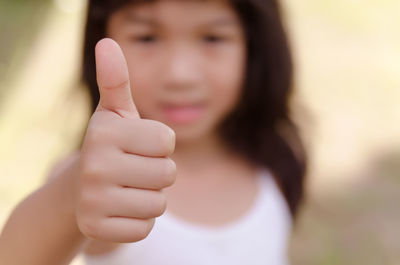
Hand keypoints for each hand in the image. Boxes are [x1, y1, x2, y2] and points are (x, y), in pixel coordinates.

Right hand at [75, 38, 175, 242]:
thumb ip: (116, 81)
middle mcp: (94, 166)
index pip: (167, 142)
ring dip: (150, 197)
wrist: (78, 189)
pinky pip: (145, 227)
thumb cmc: (109, 146)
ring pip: (159, 203)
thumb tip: (107, 43)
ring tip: (127, 188)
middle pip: (168, 174)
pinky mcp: (96, 229)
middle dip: (158, 172)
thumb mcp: (114, 113)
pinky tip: (120, 209)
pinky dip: (139, 220)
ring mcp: (93, 201)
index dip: (160, 145)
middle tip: (133, 170)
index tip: (139, 146)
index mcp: (104, 133)